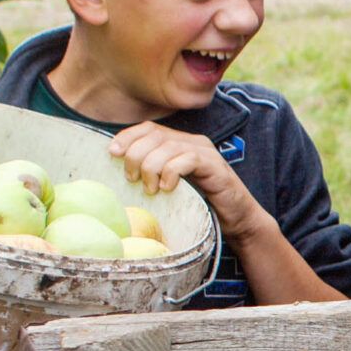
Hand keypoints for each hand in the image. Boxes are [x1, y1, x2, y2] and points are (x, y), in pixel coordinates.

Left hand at [110, 122, 259, 229]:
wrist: (238, 221)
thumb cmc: (201, 207)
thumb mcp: (170, 188)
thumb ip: (153, 176)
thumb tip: (123, 174)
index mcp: (180, 143)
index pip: (149, 128)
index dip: (128, 136)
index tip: (112, 153)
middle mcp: (193, 142)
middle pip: (155, 135)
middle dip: (136, 155)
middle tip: (132, 179)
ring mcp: (205, 153)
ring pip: (168, 146)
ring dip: (151, 167)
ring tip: (150, 189)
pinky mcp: (215, 166)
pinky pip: (187, 160)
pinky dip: (172, 173)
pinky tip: (168, 189)